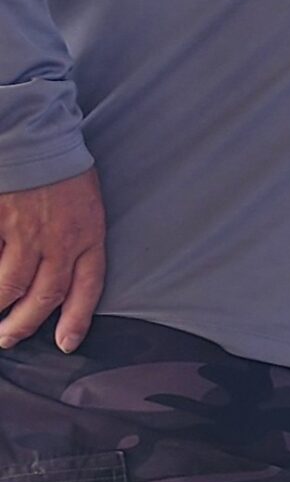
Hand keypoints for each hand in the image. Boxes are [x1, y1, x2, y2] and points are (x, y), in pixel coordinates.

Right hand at [0, 166, 105, 351]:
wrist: (38, 138)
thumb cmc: (64, 170)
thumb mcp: (85, 205)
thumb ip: (76, 240)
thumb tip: (56, 277)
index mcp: (89, 234)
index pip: (88, 286)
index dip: (77, 318)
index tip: (66, 344)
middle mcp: (60, 240)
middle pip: (44, 296)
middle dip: (25, 325)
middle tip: (9, 339)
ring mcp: (25, 234)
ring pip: (9, 287)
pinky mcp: (0, 224)